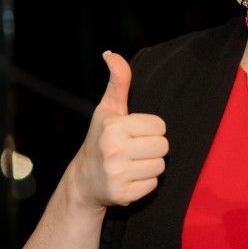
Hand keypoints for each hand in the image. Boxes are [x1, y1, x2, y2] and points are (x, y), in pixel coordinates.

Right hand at [68, 51, 166, 208]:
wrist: (84, 180)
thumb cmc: (101, 139)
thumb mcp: (108, 109)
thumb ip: (118, 82)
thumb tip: (111, 53)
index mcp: (113, 127)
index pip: (160, 126)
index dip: (149, 129)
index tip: (133, 134)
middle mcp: (114, 150)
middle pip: (163, 146)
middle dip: (152, 148)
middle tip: (134, 150)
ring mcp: (117, 174)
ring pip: (160, 166)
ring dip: (150, 166)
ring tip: (132, 164)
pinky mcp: (123, 195)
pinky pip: (153, 185)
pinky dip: (145, 183)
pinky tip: (130, 178)